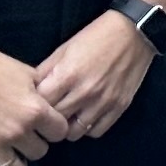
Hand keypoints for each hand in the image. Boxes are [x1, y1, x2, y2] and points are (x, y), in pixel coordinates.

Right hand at [0, 40, 74, 165]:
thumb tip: (57, 104)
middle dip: (35, 143)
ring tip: (12, 152)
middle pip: (39, 153)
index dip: (55, 129)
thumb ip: (44, 92)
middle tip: (26, 135)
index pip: (60, 133)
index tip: (47, 125)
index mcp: (34, 110)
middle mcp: (16, 131)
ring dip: (17, 163)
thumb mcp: (26, 73)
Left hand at [33, 8, 157, 140]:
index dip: (34, 105)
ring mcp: (103, 102)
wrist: (134, 32)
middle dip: (48, 118)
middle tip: (49, 112)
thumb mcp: (64, 48)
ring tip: (68, 116)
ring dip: (67, 126)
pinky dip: (88, 128)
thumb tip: (31, 90)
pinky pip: (96, 131)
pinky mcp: (119, 107)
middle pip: (54, 121)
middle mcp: (84, 92)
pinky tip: (85, 116)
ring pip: (74, 133)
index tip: (35, 103)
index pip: (39, 105)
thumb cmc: (96, 36)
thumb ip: (46, 71)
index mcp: (67, 75)